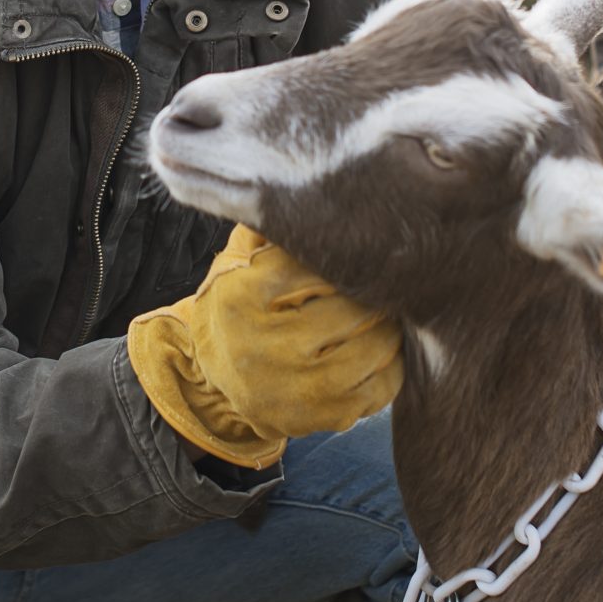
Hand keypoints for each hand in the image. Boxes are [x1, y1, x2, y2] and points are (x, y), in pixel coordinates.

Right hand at [126, 226, 402, 467]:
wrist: (211, 379)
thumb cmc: (235, 305)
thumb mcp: (237, 260)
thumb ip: (268, 228)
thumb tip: (310, 184)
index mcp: (242, 297)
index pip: (313, 265)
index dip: (342, 256)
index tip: (362, 247)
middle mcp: (264, 346)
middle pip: (351, 307)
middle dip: (373, 290)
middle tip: (388, 278)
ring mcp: (296, 388)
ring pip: (375, 346)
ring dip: (388, 326)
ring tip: (386, 311)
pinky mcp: (322, 417)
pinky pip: (382, 386)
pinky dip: (391, 363)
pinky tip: (382, 347)